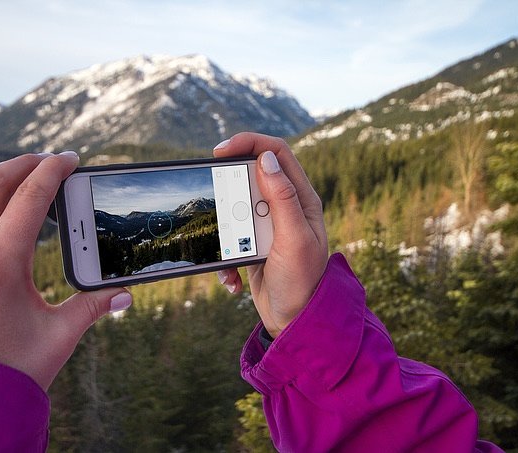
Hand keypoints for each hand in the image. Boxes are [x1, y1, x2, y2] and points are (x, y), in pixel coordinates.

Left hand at [0, 152, 131, 389]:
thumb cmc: (7, 374)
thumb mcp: (59, 337)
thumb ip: (94, 307)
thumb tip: (126, 293)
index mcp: (0, 264)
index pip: (30, 197)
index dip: (53, 170)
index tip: (68, 158)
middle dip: (22, 165)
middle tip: (45, 163)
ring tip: (7, 175)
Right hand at [214, 133, 327, 337]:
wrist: (294, 322)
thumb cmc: (302, 282)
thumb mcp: (294, 240)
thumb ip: (282, 199)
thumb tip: (266, 159)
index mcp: (301, 199)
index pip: (276, 153)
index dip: (249, 142)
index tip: (220, 151)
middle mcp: (285, 207)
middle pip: (250, 176)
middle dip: (228, 190)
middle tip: (216, 202)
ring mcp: (267, 225)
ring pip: (234, 208)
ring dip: (224, 230)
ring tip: (230, 254)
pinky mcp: (252, 244)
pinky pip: (229, 237)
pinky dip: (224, 256)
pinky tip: (233, 278)